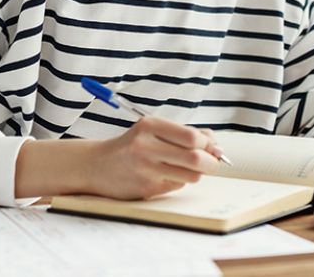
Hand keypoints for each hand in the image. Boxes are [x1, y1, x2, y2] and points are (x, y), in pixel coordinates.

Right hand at [84, 116, 222, 198]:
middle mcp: (146, 147)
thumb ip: (184, 134)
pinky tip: (167, 175)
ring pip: (190, 175)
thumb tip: (217, 146)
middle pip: (195, 158)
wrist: (96, 165)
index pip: (192, 137)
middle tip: (213, 162)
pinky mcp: (146, 189)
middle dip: (212, 162)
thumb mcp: (154, 130)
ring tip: (187, 167)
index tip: (211, 146)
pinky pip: (177, 186)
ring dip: (197, 173)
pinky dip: (180, 181)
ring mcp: (145, 170)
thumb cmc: (132, 145)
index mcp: (150, 125)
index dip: (208, 144)